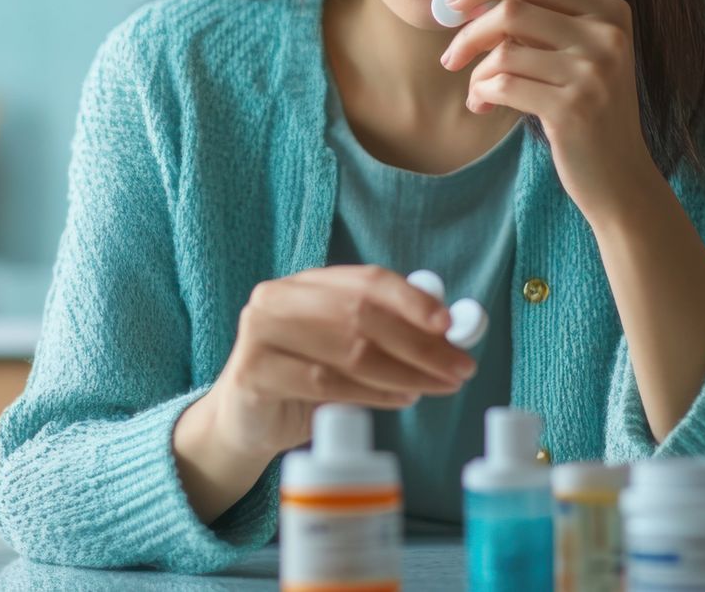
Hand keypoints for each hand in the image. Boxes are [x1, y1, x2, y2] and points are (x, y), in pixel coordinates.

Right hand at [194, 265, 476, 462]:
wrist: (245, 424)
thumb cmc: (305, 383)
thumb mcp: (347, 353)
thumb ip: (388, 335)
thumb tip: (450, 329)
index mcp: (306, 284)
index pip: (367, 280)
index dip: (412, 299)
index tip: (450, 323)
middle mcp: (278, 299)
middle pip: (361, 315)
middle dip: (419, 342)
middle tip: (459, 367)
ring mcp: (261, 333)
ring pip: (348, 352)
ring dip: (404, 372)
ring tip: (436, 386)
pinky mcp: (253, 373)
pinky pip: (326, 384)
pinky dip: (372, 394)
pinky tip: (401, 399)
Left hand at [438, 0, 653, 216]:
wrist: (619, 174)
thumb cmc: (588, 110)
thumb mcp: (580, 55)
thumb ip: (541, 23)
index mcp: (609, 11)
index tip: (454, 2)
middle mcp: (606, 35)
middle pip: (512, 9)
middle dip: (469, 32)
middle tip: (450, 57)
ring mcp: (592, 72)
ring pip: (503, 52)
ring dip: (477, 74)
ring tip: (478, 93)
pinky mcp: (572, 108)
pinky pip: (503, 86)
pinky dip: (482, 94)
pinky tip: (484, 106)